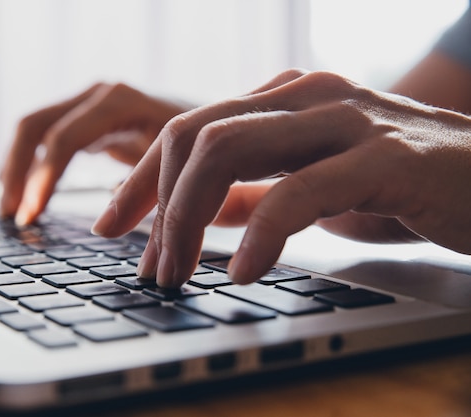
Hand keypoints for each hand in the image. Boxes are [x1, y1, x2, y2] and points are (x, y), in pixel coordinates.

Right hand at [0, 82, 188, 224]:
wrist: (217, 118)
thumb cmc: (204, 141)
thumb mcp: (179, 164)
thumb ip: (145, 189)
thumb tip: (104, 226)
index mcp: (119, 102)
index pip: (63, 138)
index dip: (42, 179)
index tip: (31, 216)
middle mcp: (99, 96)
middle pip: (35, 125)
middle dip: (17, 171)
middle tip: (11, 216)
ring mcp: (91, 104)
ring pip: (35, 129)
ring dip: (17, 168)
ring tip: (11, 210)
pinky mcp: (90, 119)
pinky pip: (48, 136)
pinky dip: (34, 165)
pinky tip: (30, 193)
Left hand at [92, 69, 470, 286]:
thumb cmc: (406, 184)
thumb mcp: (317, 182)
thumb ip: (261, 188)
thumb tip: (208, 214)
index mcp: (284, 99)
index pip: (186, 129)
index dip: (139, 180)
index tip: (110, 226)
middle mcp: (305, 95)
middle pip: (194, 136)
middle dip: (157, 206)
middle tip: (149, 266)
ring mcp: (344, 119)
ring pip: (229, 150)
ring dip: (188, 219)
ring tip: (178, 273)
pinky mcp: (383, 158)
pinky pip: (299, 190)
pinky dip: (260, 234)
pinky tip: (241, 272)